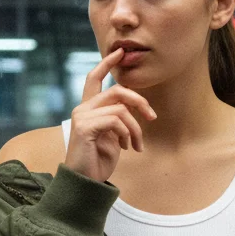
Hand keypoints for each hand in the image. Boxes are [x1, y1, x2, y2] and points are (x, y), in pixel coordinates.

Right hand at [65, 47, 157, 182]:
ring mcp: (81, 117)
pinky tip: (126, 148)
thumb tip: (133, 107)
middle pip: (117, 91)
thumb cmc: (98, 161)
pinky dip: (127, 134)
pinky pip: (116, 121)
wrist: (85, 183)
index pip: (94, 79)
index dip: (106, 64)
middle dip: (140, 102)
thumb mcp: (113, 136)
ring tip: (136, 145)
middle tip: (153, 117)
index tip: (119, 52)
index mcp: (88, 109)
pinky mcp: (84, 127)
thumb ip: (118, 118)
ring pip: (121, 108)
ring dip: (136, 128)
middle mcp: (82, 109)